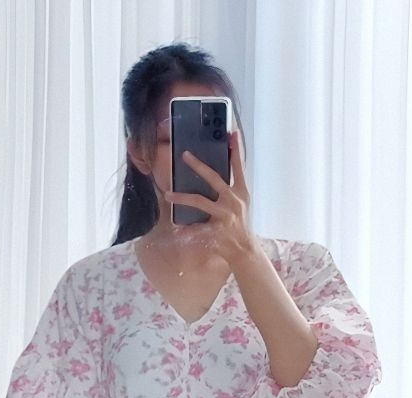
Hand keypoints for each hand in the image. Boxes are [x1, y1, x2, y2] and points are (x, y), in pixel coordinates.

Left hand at [165, 131, 255, 263]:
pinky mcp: (216, 229)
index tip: (231, 134)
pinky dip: (186, 230)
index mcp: (242, 192)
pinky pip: (196, 228)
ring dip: (181, 197)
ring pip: (199, 201)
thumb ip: (230, 188)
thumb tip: (217, 172)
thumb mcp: (241, 204)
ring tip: (167, 194)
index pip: (239, 167)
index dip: (236, 150)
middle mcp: (234, 200)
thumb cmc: (239, 225)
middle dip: (199, 166)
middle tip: (185, 155)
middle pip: (214, 178)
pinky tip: (176, 230)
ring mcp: (225, 215)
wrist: (244, 250)